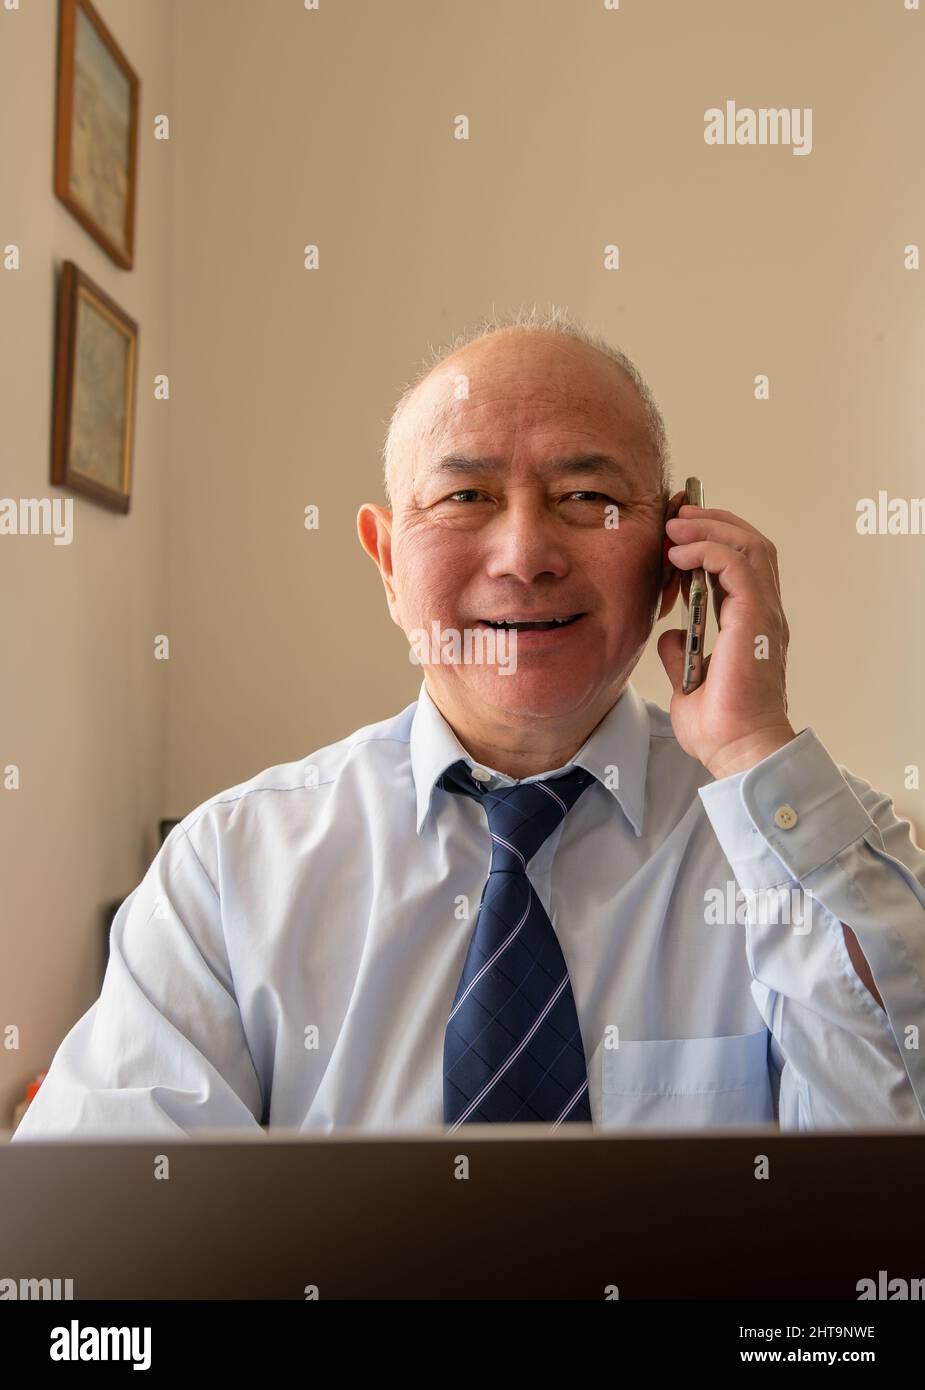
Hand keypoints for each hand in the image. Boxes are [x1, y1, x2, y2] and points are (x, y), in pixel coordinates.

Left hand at [656, 500, 796, 778]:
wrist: (737, 751)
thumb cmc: (721, 729)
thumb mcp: (687, 683)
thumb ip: (681, 653)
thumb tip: (668, 635)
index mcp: (752, 626)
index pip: (741, 564)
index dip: (712, 539)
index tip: (675, 532)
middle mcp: (763, 614)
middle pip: (750, 544)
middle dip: (713, 521)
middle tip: (676, 514)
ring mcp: (763, 614)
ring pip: (748, 544)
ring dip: (710, 526)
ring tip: (674, 524)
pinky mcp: (754, 617)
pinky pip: (736, 563)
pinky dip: (707, 548)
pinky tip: (677, 552)